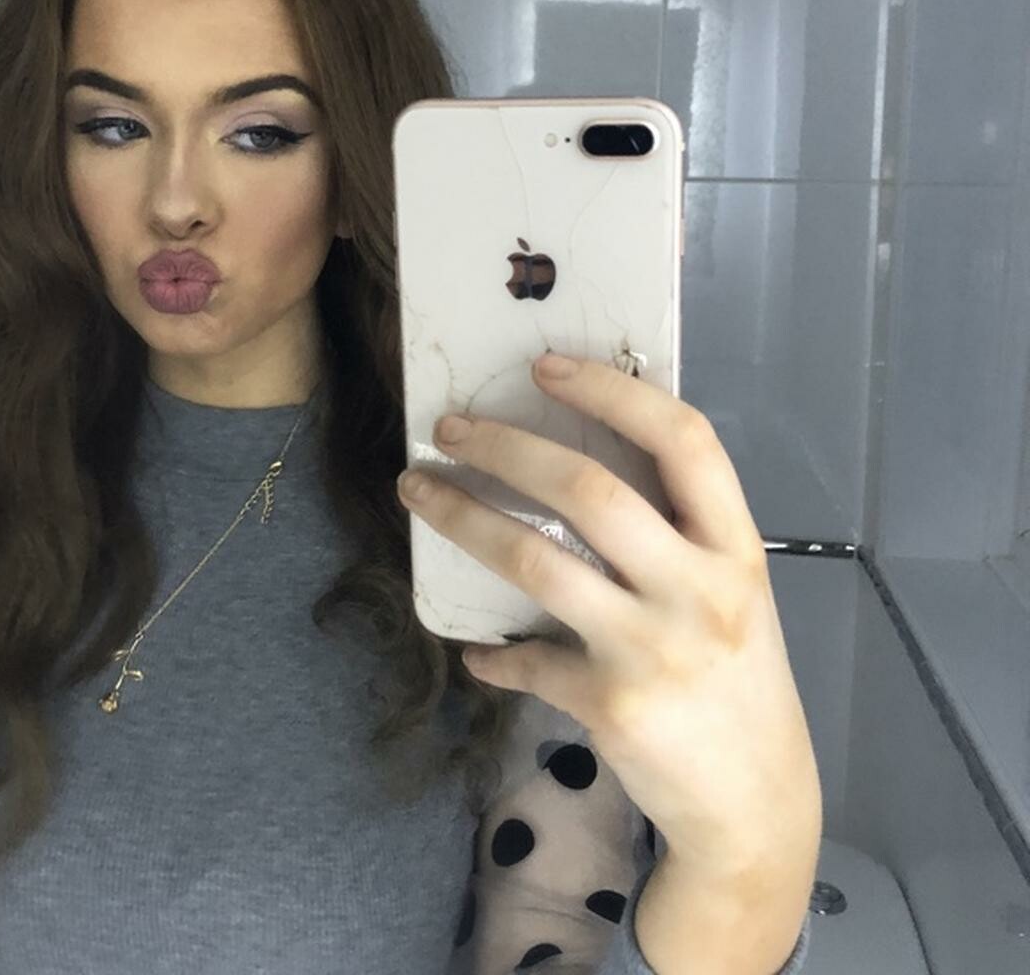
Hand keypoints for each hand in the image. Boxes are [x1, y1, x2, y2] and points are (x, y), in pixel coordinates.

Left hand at [396, 351, 821, 879]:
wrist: (756, 805)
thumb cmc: (737, 681)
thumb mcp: (731, 595)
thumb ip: (675, 537)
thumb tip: (574, 475)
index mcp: (735, 548)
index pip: (684, 440)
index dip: (613, 392)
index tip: (546, 367)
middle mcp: (699, 589)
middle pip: (590, 489)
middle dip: (506, 447)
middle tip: (451, 425)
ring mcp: (653, 649)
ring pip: (536, 559)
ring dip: (462, 518)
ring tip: (416, 490)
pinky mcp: (609, 705)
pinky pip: (526, 659)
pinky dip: (493, 651)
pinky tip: (477, 651)